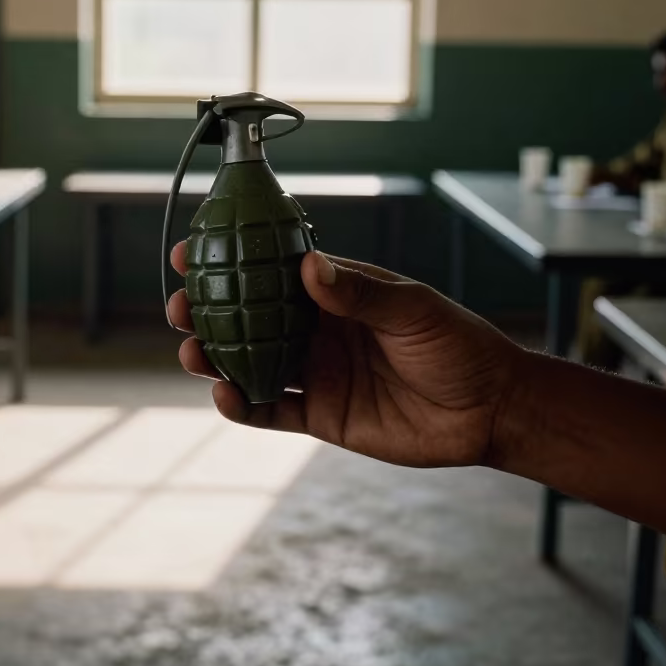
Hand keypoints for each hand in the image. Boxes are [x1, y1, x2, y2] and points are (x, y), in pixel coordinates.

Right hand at [167, 244, 526, 468]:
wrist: (486, 407)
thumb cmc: (456, 344)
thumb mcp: (410, 309)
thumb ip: (358, 292)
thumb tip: (309, 265)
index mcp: (333, 293)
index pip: (271, 272)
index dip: (231, 261)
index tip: (193, 251)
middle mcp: (316, 330)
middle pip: (248, 318)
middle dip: (208, 311)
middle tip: (179, 307)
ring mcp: (315, 372)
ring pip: (250, 362)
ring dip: (215, 357)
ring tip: (191, 351)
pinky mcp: (320, 414)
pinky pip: (271, 411)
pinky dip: (243, 406)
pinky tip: (224, 396)